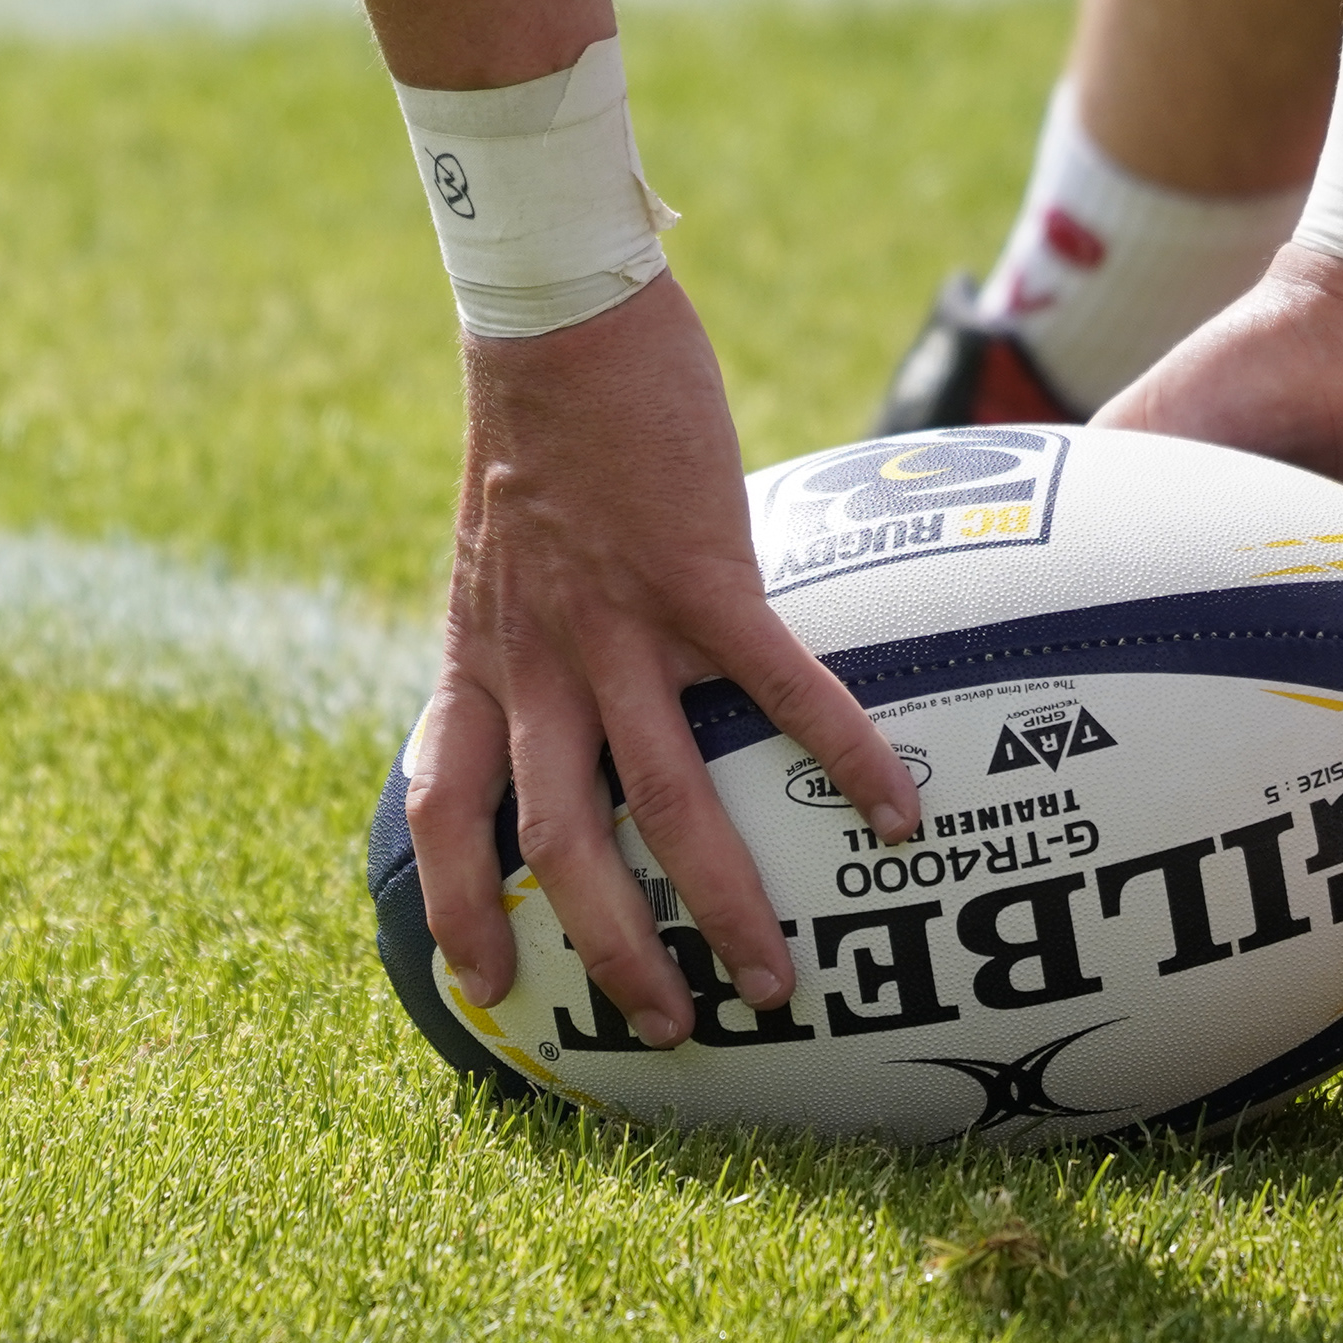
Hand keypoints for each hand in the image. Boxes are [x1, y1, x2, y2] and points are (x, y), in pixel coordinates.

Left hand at [411, 274, 924, 1044]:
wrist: (556, 318)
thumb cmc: (538, 426)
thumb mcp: (493, 556)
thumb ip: (523, 636)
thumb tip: (565, 689)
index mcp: (485, 660)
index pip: (446, 808)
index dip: (458, 904)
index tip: (484, 983)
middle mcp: (542, 662)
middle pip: (566, 844)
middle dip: (613, 948)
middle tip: (668, 1025)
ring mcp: (619, 624)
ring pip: (667, 797)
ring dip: (724, 899)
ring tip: (777, 978)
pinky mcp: (700, 575)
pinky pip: (776, 689)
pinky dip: (838, 755)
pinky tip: (896, 812)